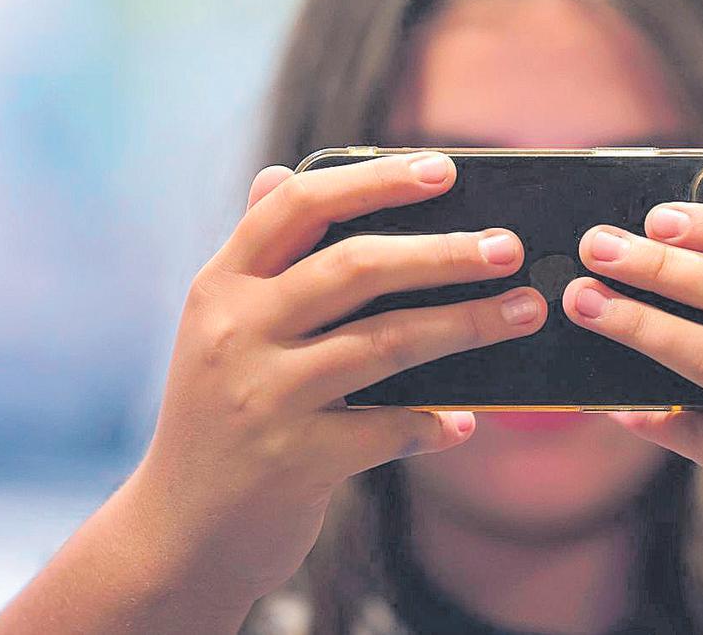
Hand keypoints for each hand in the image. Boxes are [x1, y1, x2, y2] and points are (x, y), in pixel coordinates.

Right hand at [0, 153, 545, 633]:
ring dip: (465, 326)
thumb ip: (258, 256)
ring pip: (385, 343)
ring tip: (525, 312)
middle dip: (443, 253)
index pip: (299, 207)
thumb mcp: (220, 329)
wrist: (177, 534)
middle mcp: (236, 332)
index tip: (445, 169)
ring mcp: (264, 397)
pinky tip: (466, 423)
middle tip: (508, 247)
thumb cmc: (218, 417)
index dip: (375, 180)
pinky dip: (433, 425)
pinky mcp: (294, 461)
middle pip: (356, 268)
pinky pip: (388, 430)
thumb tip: (280, 170)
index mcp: (222, 287)